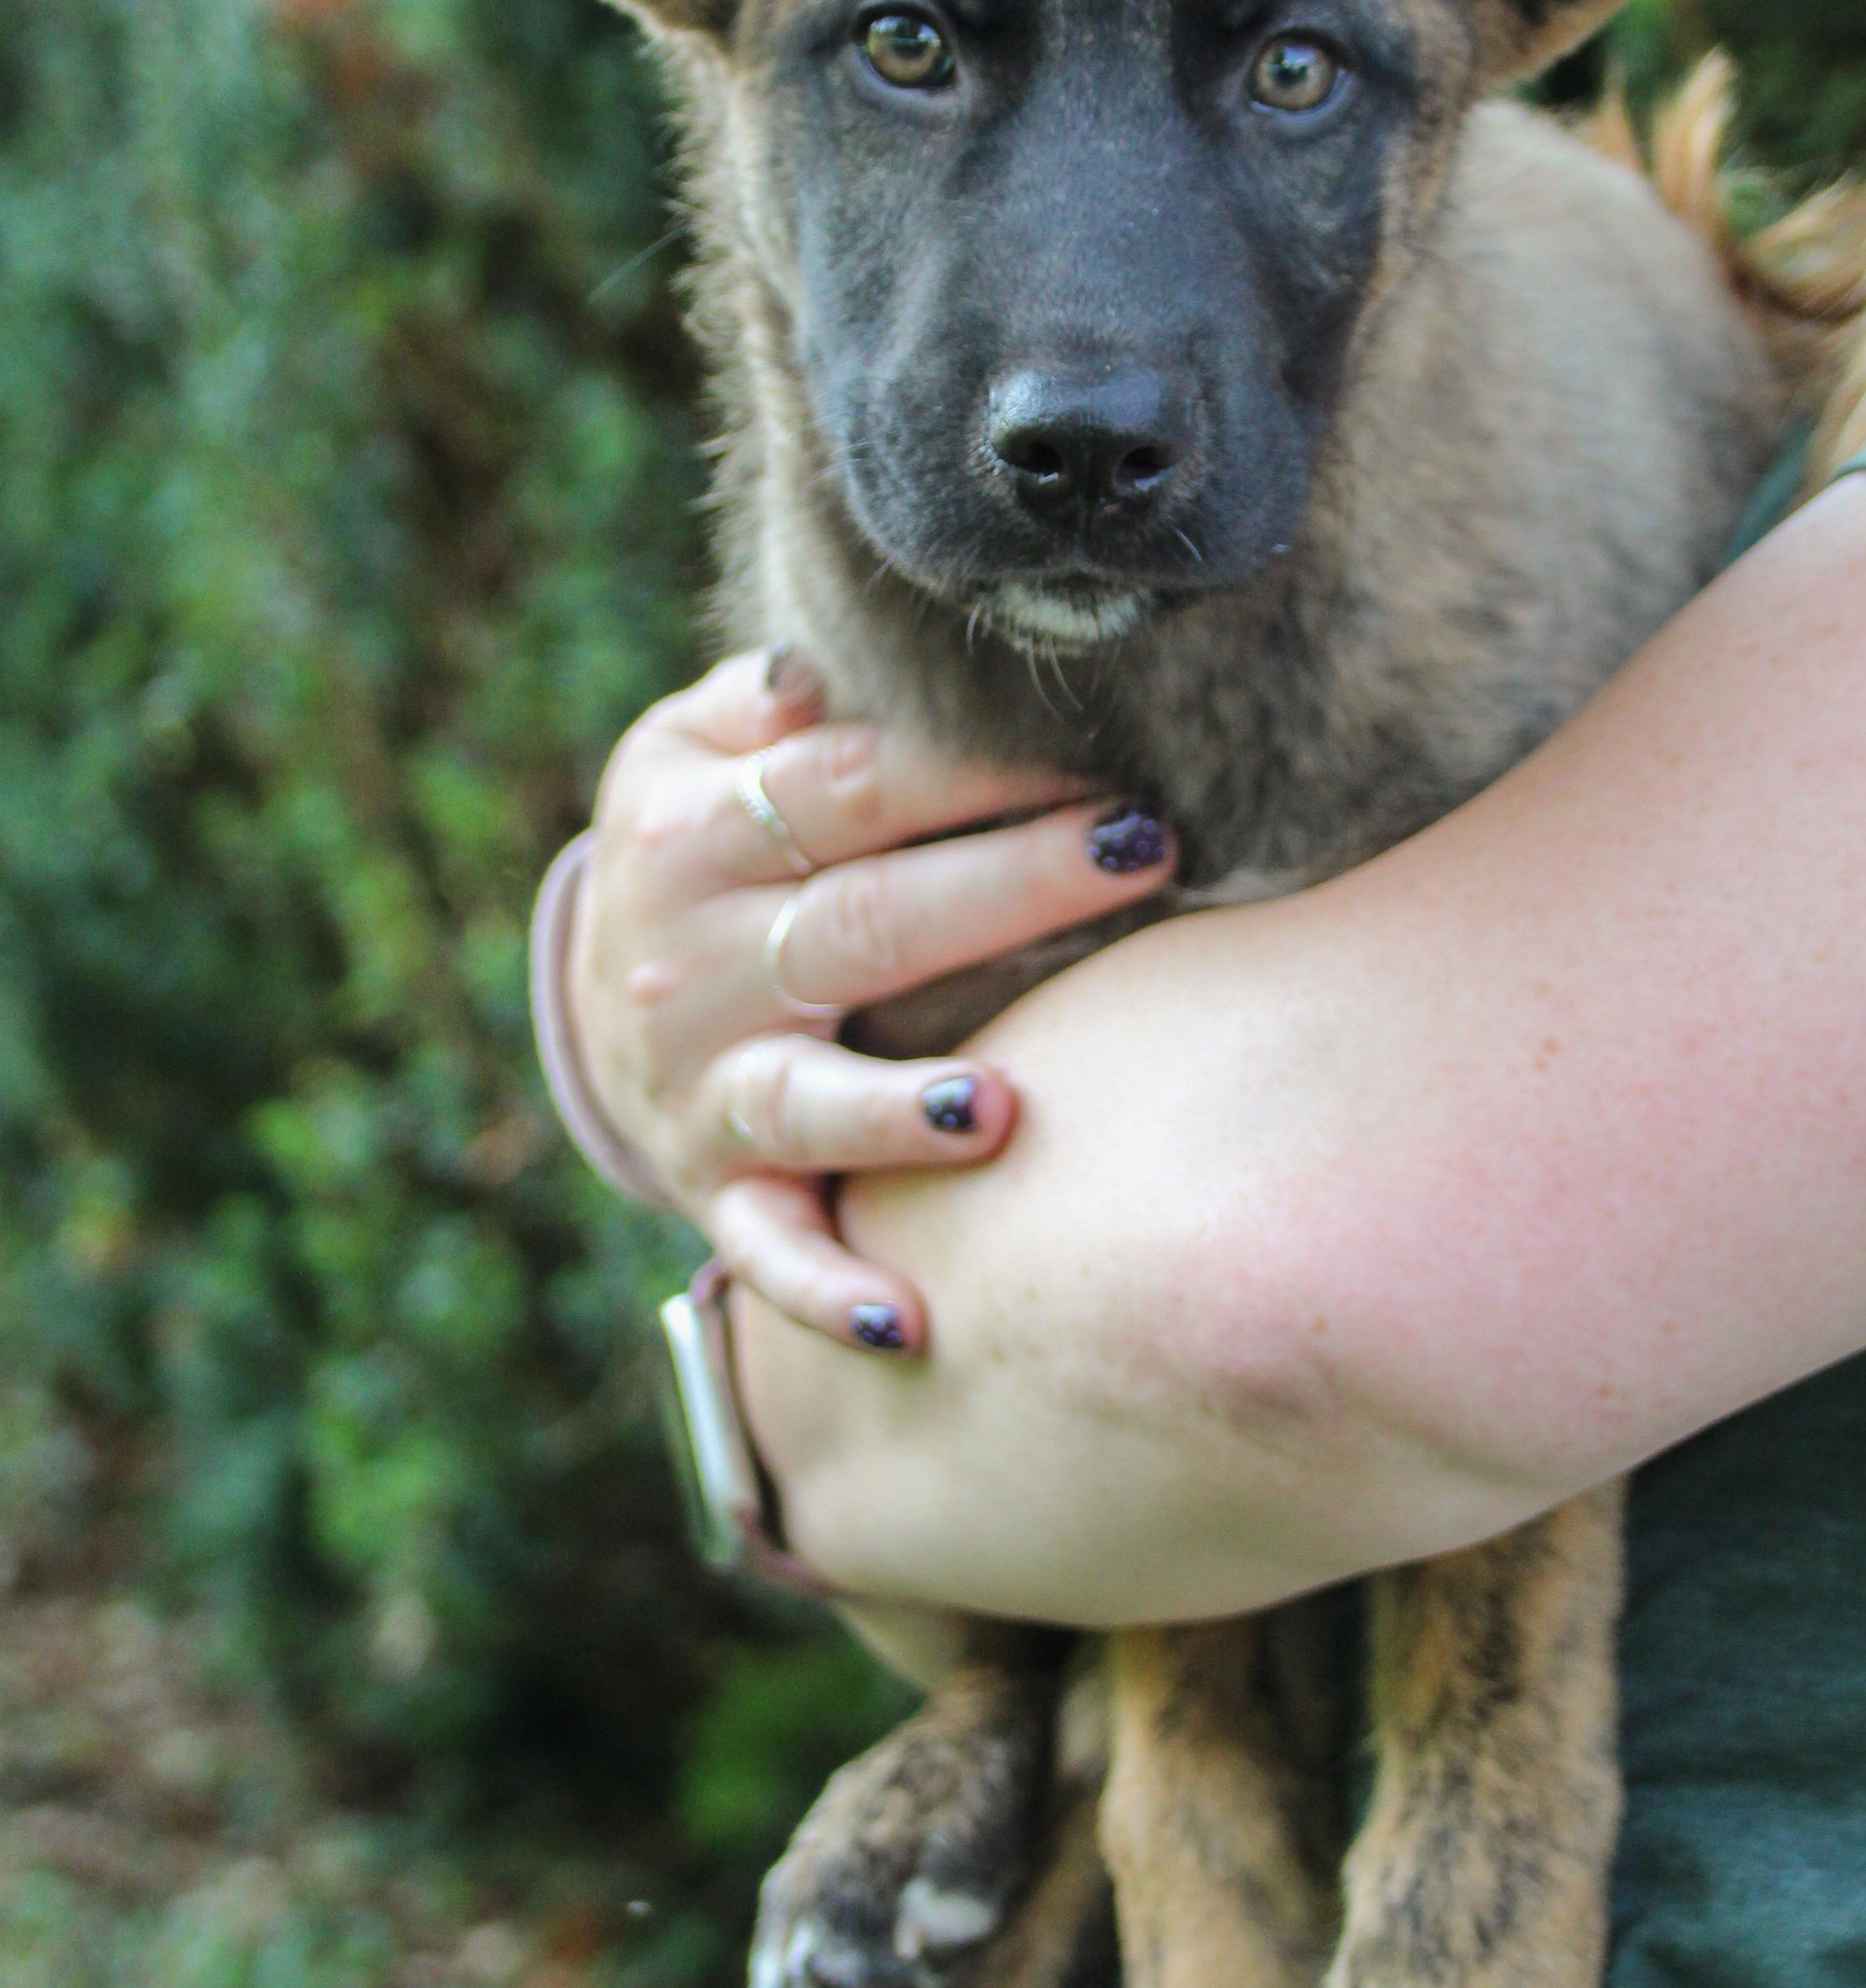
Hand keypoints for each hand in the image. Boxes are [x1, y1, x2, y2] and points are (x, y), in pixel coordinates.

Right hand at [567, 647, 1175, 1347]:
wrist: (601, 1006)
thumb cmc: (706, 850)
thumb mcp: (684, 752)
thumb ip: (765, 700)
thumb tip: (825, 662)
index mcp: (695, 827)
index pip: (852, 784)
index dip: (977, 764)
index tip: (1108, 746)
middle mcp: (696, 957)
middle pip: (866, 920)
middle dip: (1009, 887)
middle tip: (1141, 851)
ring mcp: (706, 1083)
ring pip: (809, 1097)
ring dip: (898, 1112)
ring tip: (994, 1109)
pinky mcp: (720, 1186)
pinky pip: (772, 1247)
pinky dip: (826, 1294)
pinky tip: (905, 1326)